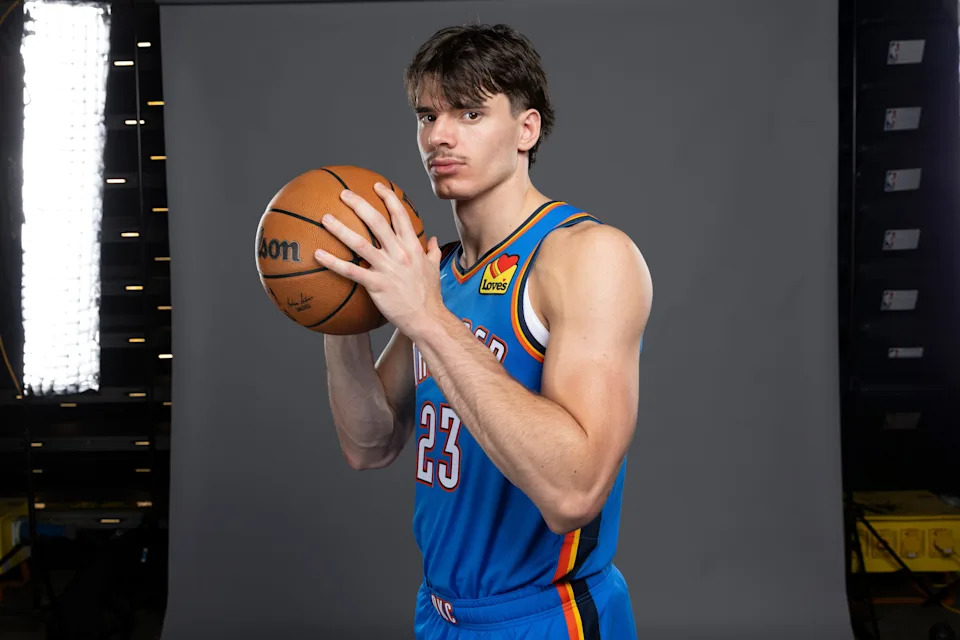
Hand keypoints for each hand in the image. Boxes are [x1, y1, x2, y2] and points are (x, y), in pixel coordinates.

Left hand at [314, 182, 444, 338]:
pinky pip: (351, 271)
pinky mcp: (377, 285)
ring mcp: (388, 269)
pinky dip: (333, 262)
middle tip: (343, 194)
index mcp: (413, 247)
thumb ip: (433, 252)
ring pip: (361, 243)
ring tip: (325, 219)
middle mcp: (400, 254)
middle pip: (377, 222)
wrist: (428, 319)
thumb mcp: (435, 269)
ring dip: (341, 229)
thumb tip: (433, 240)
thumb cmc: (430, 296)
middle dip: (359, 204)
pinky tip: (318, 254)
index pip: (401, 215)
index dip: (388, 198)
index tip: (377, 186)